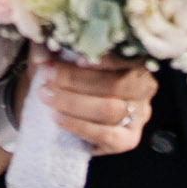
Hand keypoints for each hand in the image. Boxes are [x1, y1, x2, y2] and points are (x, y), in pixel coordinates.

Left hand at [21, 47, 158, 157]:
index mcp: (135, 59)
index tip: (75, 55)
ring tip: (47, 95)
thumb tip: (42, 55)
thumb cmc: (67, 75)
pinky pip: (106, 135)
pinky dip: (79, 125)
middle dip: (77, 80)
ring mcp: (140, 115)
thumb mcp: (61, 55)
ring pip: (109, 110)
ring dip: (73, 103)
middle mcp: (144, 87)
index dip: (103, 58)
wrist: (65, 107)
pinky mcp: (128, 139)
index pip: (126, 56)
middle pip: (116, 83)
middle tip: (48, 75)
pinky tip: (58, 117)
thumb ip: (54, 48)